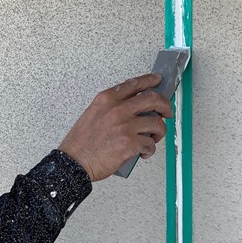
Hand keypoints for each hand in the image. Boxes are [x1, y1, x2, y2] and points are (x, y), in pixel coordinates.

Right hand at [57, 73, 172, 180]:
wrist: (73, 162)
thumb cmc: (81, 142)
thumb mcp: (94, 113)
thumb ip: (113, 106)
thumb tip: (136, 108)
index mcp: (107, 99)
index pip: (134, 83)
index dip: (150, 80)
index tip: (158, 80)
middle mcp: (117, 109)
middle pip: (153, 99)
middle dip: (165, 106)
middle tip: (167, 112)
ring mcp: (125, 126)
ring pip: (156, 124)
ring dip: (159, 132)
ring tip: (152, 138)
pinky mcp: (130, 143)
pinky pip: (150, 144)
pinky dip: (149, 150)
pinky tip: (143, 153)